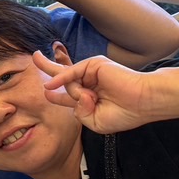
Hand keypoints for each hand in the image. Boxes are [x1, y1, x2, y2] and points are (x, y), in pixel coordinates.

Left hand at [35, 50, 155, 133]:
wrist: (144, 103)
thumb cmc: (124, 114)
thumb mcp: (94, 121)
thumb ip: (79, 112)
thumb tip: (73, 96)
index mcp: (89, 96)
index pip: (68, 93)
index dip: (55, 93)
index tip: (46, 92)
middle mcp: (88, 82)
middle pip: (63, 77)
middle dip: (48, 69)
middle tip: (34, 57)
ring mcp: (91, 73)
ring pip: (68, 81)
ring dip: (76, 93)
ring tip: (96, 98)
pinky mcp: (94, 65)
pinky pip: (72, 73)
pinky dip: (61, 79)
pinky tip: (49, 86)